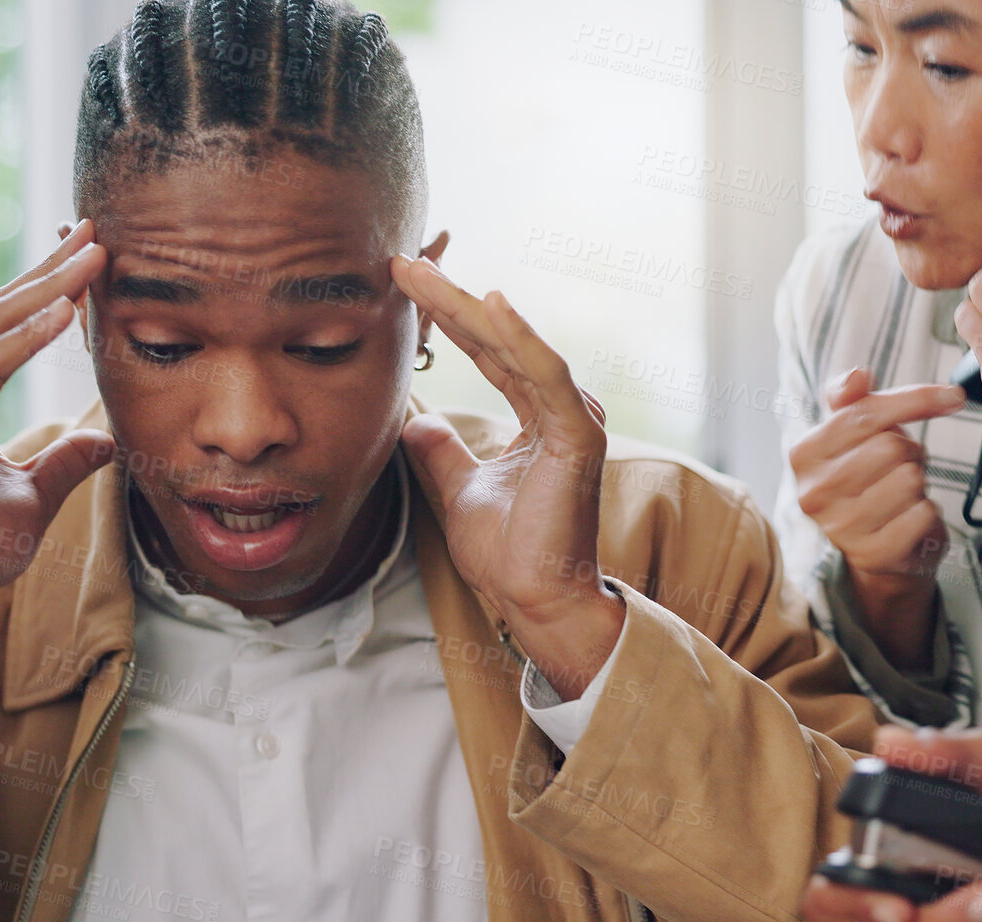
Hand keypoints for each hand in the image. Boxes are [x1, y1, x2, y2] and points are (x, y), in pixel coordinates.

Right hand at [0, 220, 113, 670]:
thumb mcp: (38, 495)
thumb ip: (67, 461)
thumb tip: (106, 441)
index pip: (10, 327)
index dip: (50, 290)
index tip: (90, 259)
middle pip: (3, 311)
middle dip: (51, 269)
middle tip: (95, 233)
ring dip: (46, 288)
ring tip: (91, 257)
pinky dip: (27, 336)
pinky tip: (64, 311)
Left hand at [389, 254, 623, 698]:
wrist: (532, 600)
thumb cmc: (507, 553)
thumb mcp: (457, 490)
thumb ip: (440, 452)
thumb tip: (413, 422)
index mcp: (536, 417)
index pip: (487, 352)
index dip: (447, 318)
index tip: (402, 284)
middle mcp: (559, 408)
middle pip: (497, 339)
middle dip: (448, 298)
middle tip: (401, 261)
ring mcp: (573, 418)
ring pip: (515, 346)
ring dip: (470, 306)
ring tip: (423, 274)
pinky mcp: (579, 434)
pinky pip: (546, 374)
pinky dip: (520, 336)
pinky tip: (489, 300)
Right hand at [787, 369, 964, 668]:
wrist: (874, 548)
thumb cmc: (866, 478)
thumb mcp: (851, 434)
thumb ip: (851, 400)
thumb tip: (858, 374)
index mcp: (803, 454)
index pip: (865, 414)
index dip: (916, 400)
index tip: (952, 397)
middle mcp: (813, 492)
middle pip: (891, 447)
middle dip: (910, 452)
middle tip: (900, 467)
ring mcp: (840, 527)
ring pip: (909, 479)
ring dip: (918, 484)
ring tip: (902, 494)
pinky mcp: (873, 554)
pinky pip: (923, 514)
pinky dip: (927, 513)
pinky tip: (909, 520)